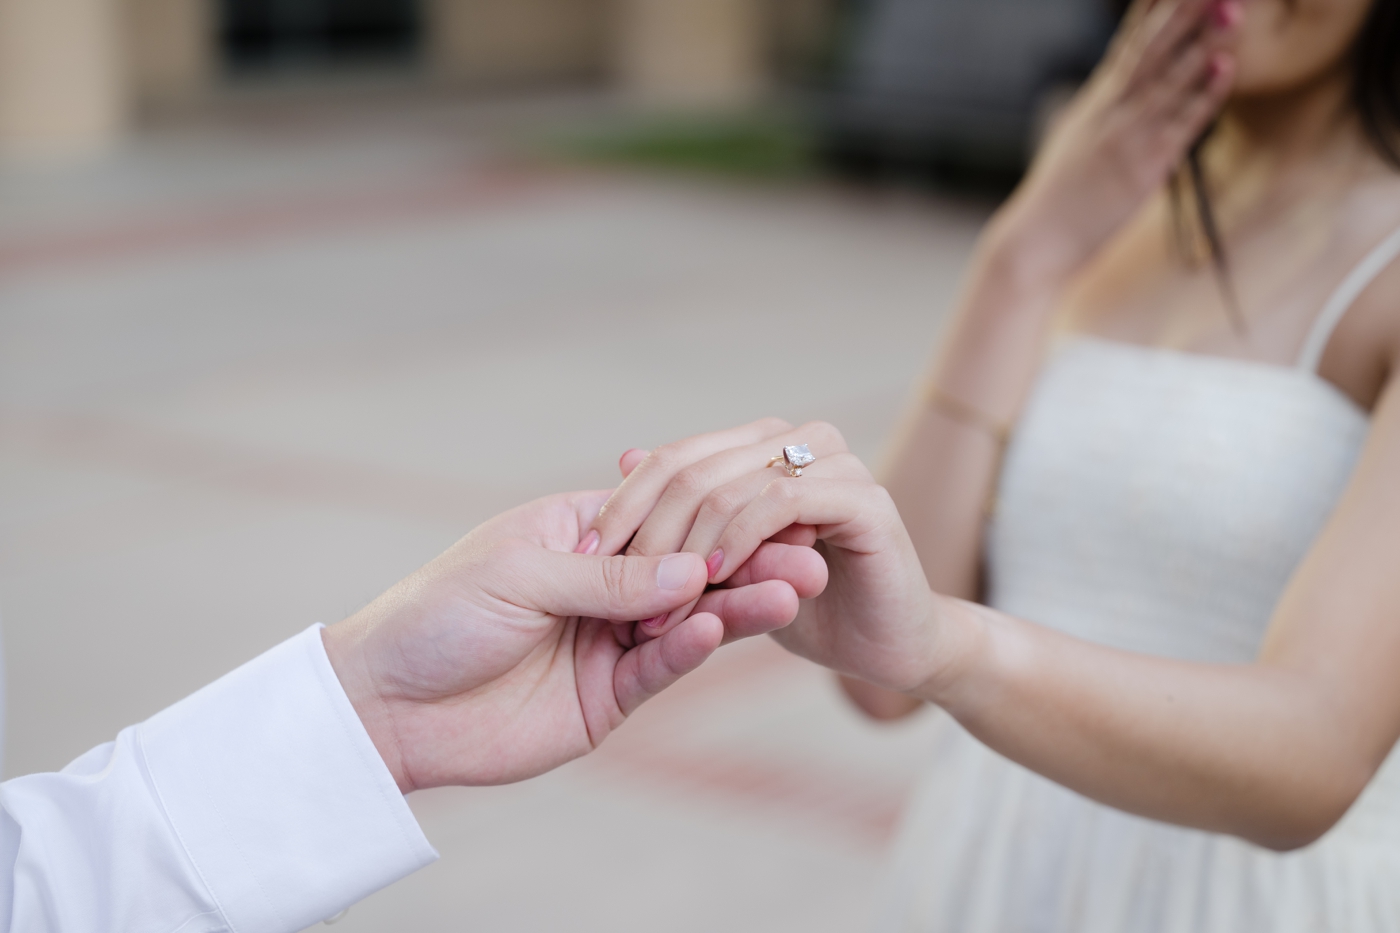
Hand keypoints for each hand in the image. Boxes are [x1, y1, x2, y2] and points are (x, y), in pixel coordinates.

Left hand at [320, 489, 811, 791]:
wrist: (386, 705)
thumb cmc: (437, 616)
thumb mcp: (520, 576)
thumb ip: (608, 576)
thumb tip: (692, 569)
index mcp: (577, 534)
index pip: (661, 516)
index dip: (712, 515)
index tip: (771, 508)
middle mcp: (601, 584)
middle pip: (688, 568)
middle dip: (746, 561)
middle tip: (806, 555)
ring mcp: (607, 641)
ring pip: (687, 619)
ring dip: (737, 605)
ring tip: (790, 589)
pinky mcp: (606, 697)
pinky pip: (660, 667)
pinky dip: (690, 647)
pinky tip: (719, 628)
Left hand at [588, 421, 957, 694]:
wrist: (872, 653)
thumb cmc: (804, 612)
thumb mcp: (723, 568)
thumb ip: (678, 516)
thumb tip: (626, 455)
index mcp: (760, 449)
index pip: (671, 460)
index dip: (623, 508)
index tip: (585, 565)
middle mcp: (796, 444)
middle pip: (694, 468)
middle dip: (650, 535)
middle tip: (619, 594)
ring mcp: (835, 466)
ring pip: (734, 483)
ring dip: (690, 547)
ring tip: (660, 605)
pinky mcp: (867, 504)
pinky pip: (786, 501)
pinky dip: (742, 537)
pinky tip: (713, 579)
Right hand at [994, 0, 1239, 281]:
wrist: (1036, 240)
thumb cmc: (1060, 198)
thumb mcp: (1078, 141)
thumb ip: (1105, 114)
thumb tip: (1119, 94)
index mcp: (1096, 101)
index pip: (1129, 42)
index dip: (1154, 8)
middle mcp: (1109, 110)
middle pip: (1151, 49)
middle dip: (1182, 11)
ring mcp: (1126, 137)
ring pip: (1169, 81)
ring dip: (1202, 43)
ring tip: (1232, 9)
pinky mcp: (1142, 169)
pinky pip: (1181, 126)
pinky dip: (1203, 96)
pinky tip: (1226, 70)